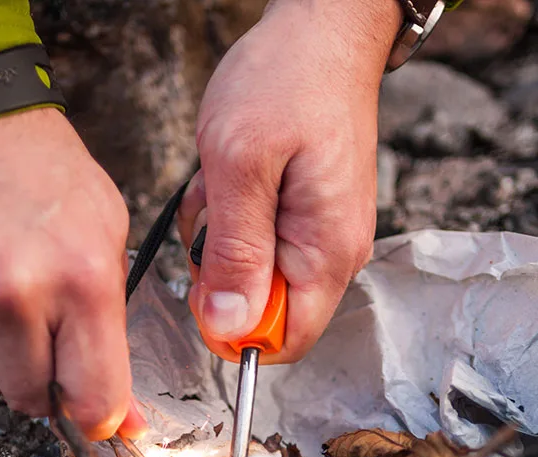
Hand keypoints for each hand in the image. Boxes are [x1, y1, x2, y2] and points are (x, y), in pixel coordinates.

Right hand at [0, 108, 146, 440]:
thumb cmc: (42, 171)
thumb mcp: (107, 232)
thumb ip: (114, 328)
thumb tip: (120, 419)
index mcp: (82, 278)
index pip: (94, 397)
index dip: (98, 415)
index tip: (96, 413)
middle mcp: (13, 294)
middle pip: (32, 400)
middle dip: (46, 380)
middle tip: (45, 334)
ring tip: (2, 305)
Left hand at [178, 0, 400, 363]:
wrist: (321, 35)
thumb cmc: (286, 83)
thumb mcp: (241, 165)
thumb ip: (236, 253)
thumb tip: (229, 328)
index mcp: (326, 253)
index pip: (286, 341)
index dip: (234, 328)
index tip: (204, 280)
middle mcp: (334, 254)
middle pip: (264, 309)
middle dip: (221, 269)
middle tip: (215, 208)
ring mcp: (322, 235)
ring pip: (253, 274)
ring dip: (221, 236)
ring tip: (225, 181)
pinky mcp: (306, 216)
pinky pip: (256, 242)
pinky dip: (231, 215)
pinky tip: (233, 176)